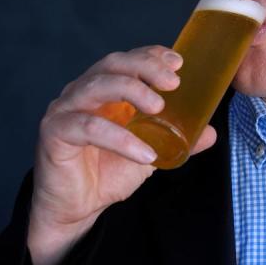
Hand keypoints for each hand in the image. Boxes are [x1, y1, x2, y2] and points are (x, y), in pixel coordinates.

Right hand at [27, 46, 217, 264]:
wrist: (77, 209)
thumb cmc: (107, 172)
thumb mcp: (151, 152)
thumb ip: (177, 140)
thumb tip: (211, 133)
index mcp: (105, 90)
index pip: (128, 60)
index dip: (151, 55)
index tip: (178, 62)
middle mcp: (82, 92)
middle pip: (112, 64)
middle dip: (144, 67)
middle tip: (173, 82)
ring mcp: (65, 109)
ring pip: (97, 86)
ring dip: (132, 91)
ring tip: (159, 107)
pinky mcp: (54, 132)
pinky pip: (87, 126)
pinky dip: (119, 137)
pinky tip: (144, 153)